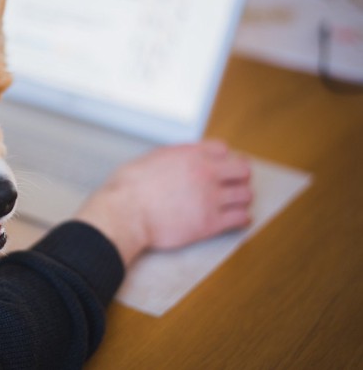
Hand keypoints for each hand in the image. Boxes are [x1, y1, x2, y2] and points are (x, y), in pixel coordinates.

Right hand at [74, 140, 252, 266]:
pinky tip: (238, 219)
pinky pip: (240, 218)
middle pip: (242, 170)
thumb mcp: (150, 159)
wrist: (125, 213)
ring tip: (237, 202)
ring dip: (242, 197)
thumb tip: (176, 160)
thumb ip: (171, 157)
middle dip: (240, 175)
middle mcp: (205, 173)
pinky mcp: (210, 223)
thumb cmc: (128, 188)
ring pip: (245, 194)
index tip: (221, 164)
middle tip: (235, 182)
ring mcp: (210, 198)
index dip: (222, 157)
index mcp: (190, 155)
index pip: (223, 149)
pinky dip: (241, 218)